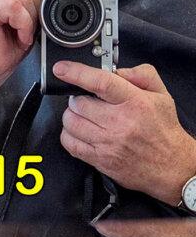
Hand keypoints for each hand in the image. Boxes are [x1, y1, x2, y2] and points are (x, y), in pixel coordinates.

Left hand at [59, 62, 195, 203]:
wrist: (174, 167)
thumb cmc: (164, 130)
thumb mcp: (161, 95)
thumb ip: (140, 75)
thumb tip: (116, 69)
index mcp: (135, 103)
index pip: (101, 83)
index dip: (77, 73)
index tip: (62, 69)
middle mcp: (120, 123)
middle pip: (79, 103)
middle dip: (78, 98)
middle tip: (88, 101)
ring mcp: (108, 143)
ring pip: (71, 121)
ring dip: (73, 116)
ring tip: (85, 116)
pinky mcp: (100, 160)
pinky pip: (70, 143)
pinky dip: (69, 135)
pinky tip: (81, 132)